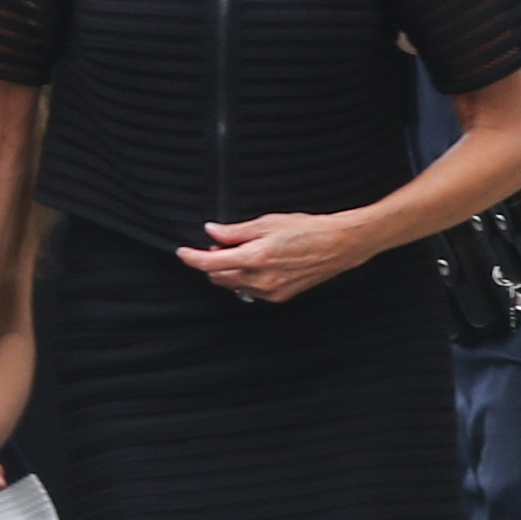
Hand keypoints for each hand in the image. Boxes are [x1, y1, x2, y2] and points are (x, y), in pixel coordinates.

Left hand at [179, 212, 368, 302]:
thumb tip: (213, 232)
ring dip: (230, 271)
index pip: (210, 263)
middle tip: (220, 245)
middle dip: (213, 263)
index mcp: (255, 257)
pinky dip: (246, 279)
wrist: (338, 245)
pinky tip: (258, 266)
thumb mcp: (268, 222)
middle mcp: (260, 279)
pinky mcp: (280, 297)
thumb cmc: (307, 230)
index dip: (192, 258)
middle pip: (219, 277)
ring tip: (242, 253)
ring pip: (234, 285)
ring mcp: (270, 291)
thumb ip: (236, 231)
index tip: (183, 252)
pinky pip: (252, 291)